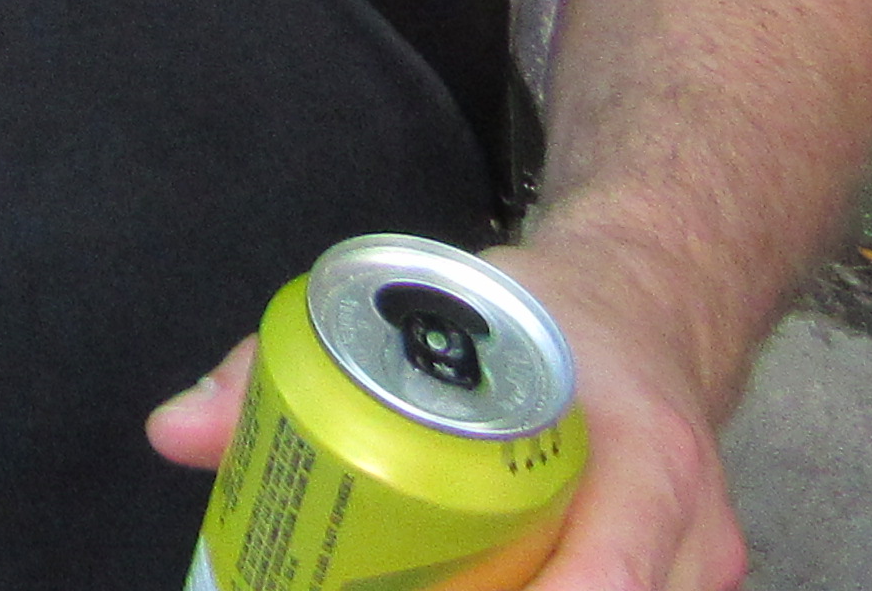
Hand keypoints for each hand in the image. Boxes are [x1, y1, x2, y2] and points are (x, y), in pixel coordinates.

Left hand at [144, 241, 746, 590]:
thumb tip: (173, 432)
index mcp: (646, 459)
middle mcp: (694, 538)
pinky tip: (452, 584)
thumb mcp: (426, 310)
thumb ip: (292, 367)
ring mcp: (699, 577)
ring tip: (397, 582)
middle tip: (366, 587)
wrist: (648, 308)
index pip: (607, 580)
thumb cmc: (533, 318)